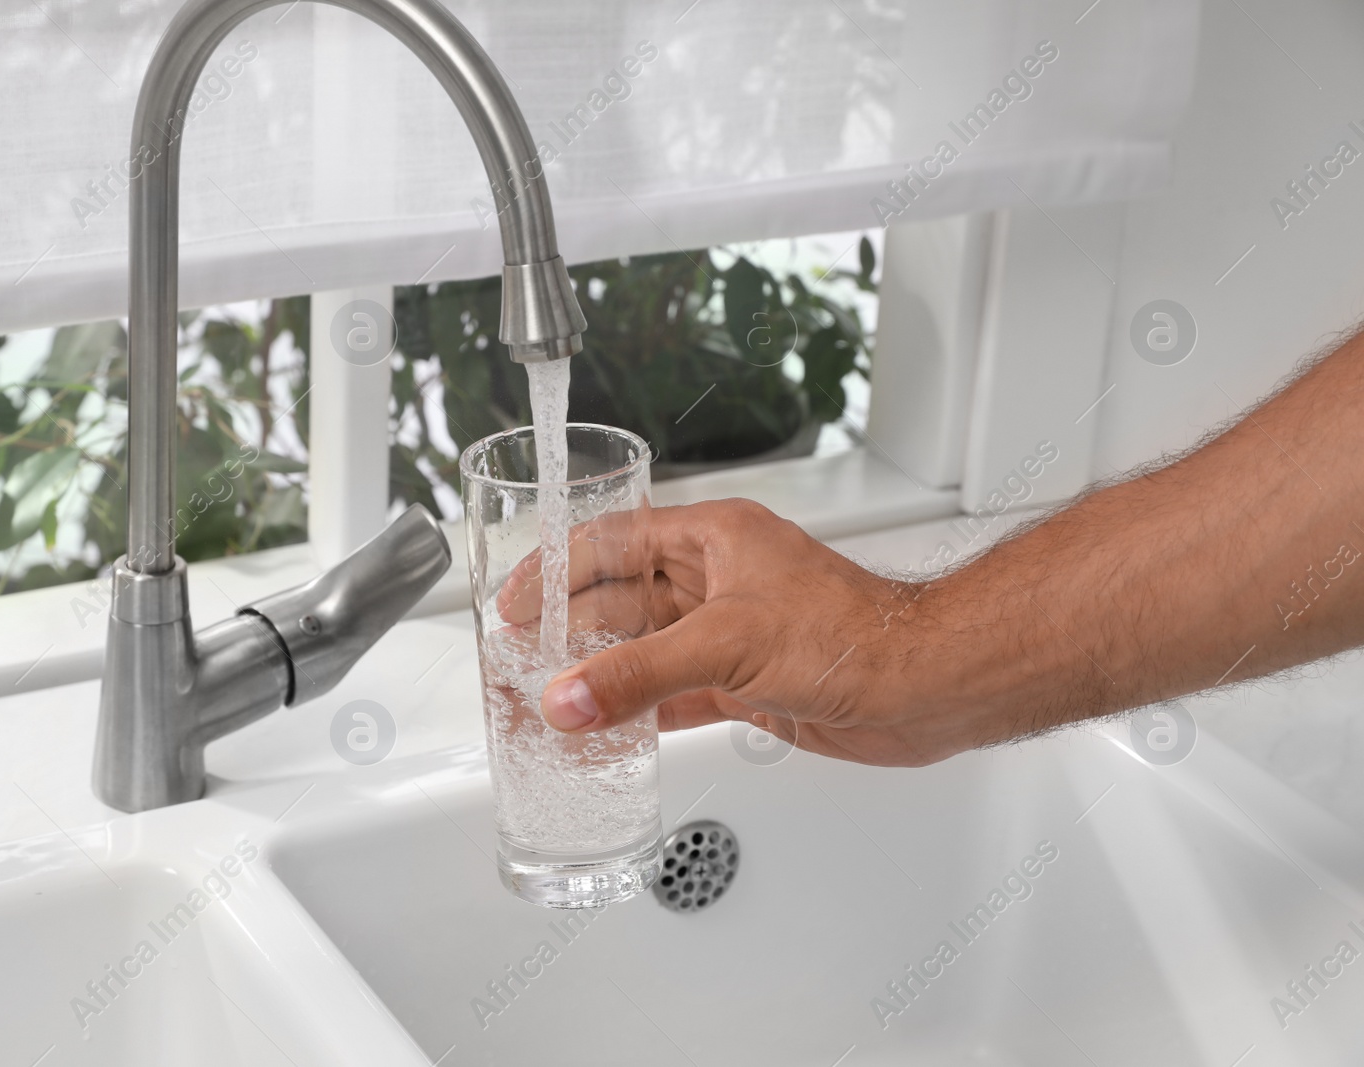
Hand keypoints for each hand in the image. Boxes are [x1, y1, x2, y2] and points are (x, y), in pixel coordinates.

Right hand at [499, 498, 1014, 766]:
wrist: (924, 686)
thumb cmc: (853, 633)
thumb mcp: (728, 644)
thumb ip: (640, 674)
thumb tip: (567, 697)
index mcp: (712, 539)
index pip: (612, 542)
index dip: (557, 569)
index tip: (515, 602)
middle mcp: (717, 581)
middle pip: (621, 600)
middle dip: (570, 630)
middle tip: (520, 660)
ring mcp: (731, 633)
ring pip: (644, 651)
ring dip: (600, 676)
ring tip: (549, 701)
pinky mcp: (746, 682)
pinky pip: (675, 694)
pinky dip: (640, 713)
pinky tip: (607, 730)